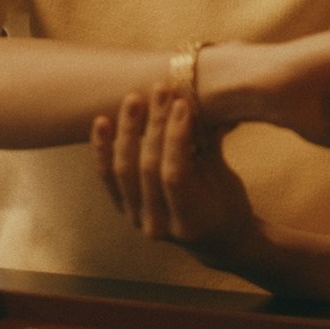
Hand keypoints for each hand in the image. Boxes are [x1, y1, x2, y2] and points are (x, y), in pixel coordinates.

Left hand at [92, 88, 250, 244]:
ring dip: (128, 130)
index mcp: (189, 221)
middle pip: (147, 167)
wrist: (213, 237)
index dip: (176, 137)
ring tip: (134, 99)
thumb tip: (205, 101)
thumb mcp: (225, 179)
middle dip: (154, 125)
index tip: (182, 104)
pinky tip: (102, 121)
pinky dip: (103, 147)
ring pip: (124, 169)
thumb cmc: (227, 204)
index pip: (174, 174)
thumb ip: (209, 146)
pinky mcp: (122, 207)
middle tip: (161, 91)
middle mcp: (157, 224)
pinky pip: (107, 175)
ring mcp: (136, 218)